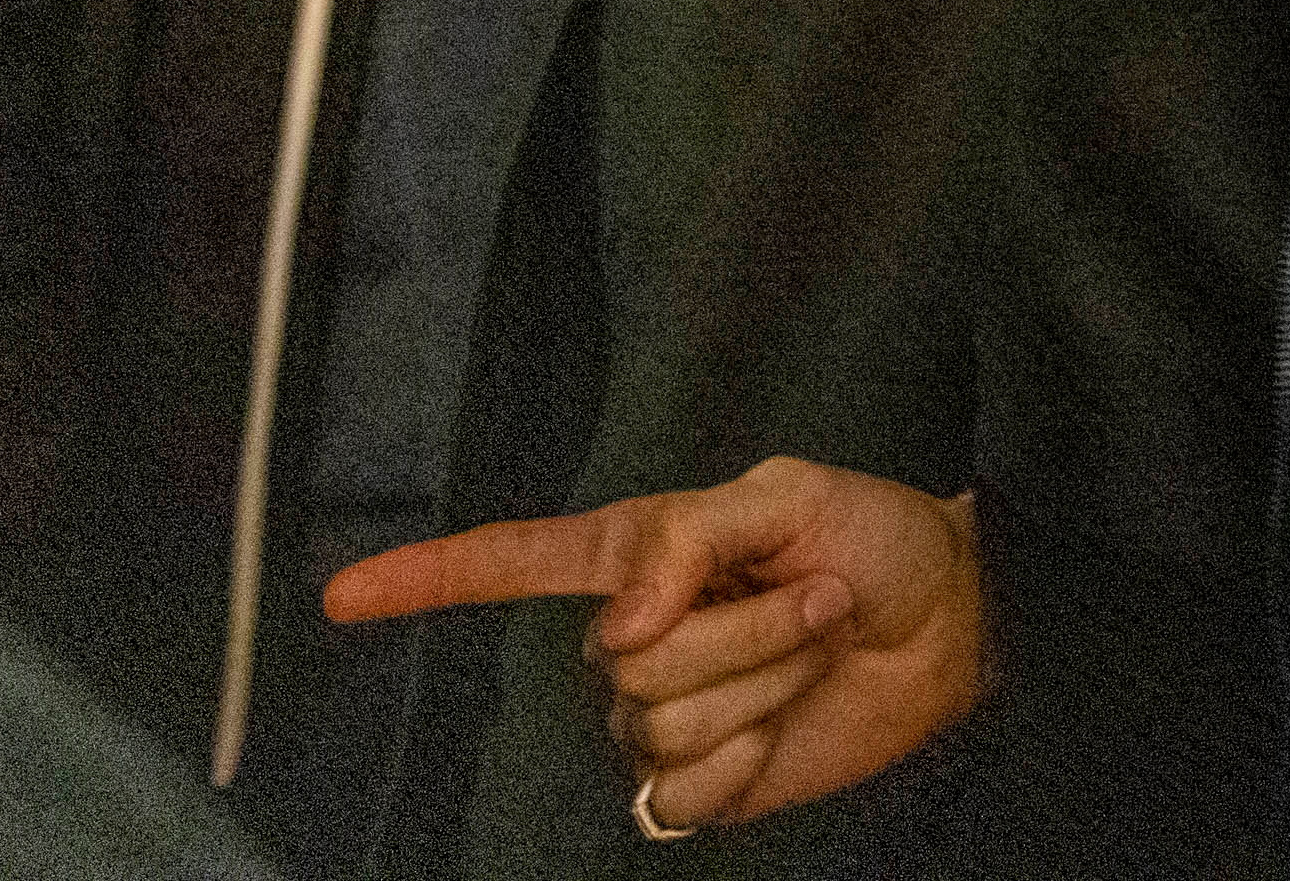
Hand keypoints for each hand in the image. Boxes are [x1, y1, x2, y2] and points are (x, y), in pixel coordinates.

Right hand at [325, 459, 982, 835]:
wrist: (946, 622)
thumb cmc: (872, 542)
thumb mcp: (790, 498)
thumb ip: (689, 538)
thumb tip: (620, 620)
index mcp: (639, 557)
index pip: (512, 564)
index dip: (426, 579)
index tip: (342, 596)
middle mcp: (632, 640)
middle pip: (625, 657)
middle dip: (742, 625)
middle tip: (809, 596)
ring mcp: (658, 716)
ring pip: (662, 718)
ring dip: (763, 674)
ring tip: (811, 643)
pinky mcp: (698, 784)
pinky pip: (679, 791)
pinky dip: (748, 755)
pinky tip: (784, 721)